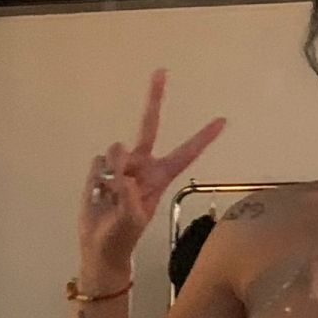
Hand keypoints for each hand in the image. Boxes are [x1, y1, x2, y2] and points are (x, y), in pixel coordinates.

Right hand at [78, 69, 225, 273]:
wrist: (99, 246)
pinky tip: (97, 193)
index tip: (222, 121)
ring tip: (110, 195)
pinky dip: (95, 178)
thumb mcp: (133, 219)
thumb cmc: (123, 235)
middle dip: (155, 98)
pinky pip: (97, 163)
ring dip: (112, 169)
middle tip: (161, 71)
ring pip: (116, 150)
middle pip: (148, 125)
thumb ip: (129, 193)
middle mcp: (142, 165)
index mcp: (159, 177)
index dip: (203, 137)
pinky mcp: (99, 169)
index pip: (186, 153)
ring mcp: (120, 166)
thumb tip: (120, 170)